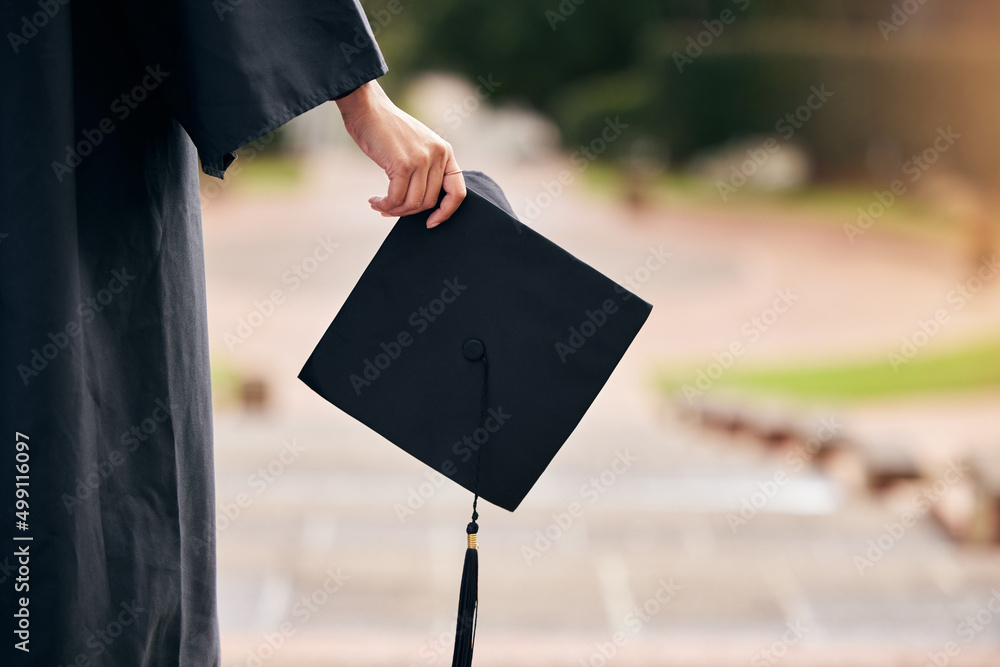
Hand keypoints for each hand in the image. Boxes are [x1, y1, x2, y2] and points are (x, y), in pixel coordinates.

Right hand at [337, 80, 465, 227]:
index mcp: (445, 152)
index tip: (430, 223)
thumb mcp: (417, 146)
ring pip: (413, 203)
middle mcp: (438, 155)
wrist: (367, 107)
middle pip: (429, 202)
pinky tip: (374, 201)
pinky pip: (397, 198)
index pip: (458, 192)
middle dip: (408, 212)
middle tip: (389, 210)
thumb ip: (425, 169)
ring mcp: (422, 159)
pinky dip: (385, 205)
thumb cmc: (387, 129)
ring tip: (380, 206)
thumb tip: (421, 205)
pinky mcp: (403, 164)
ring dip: (394, 210)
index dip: (446, 212)